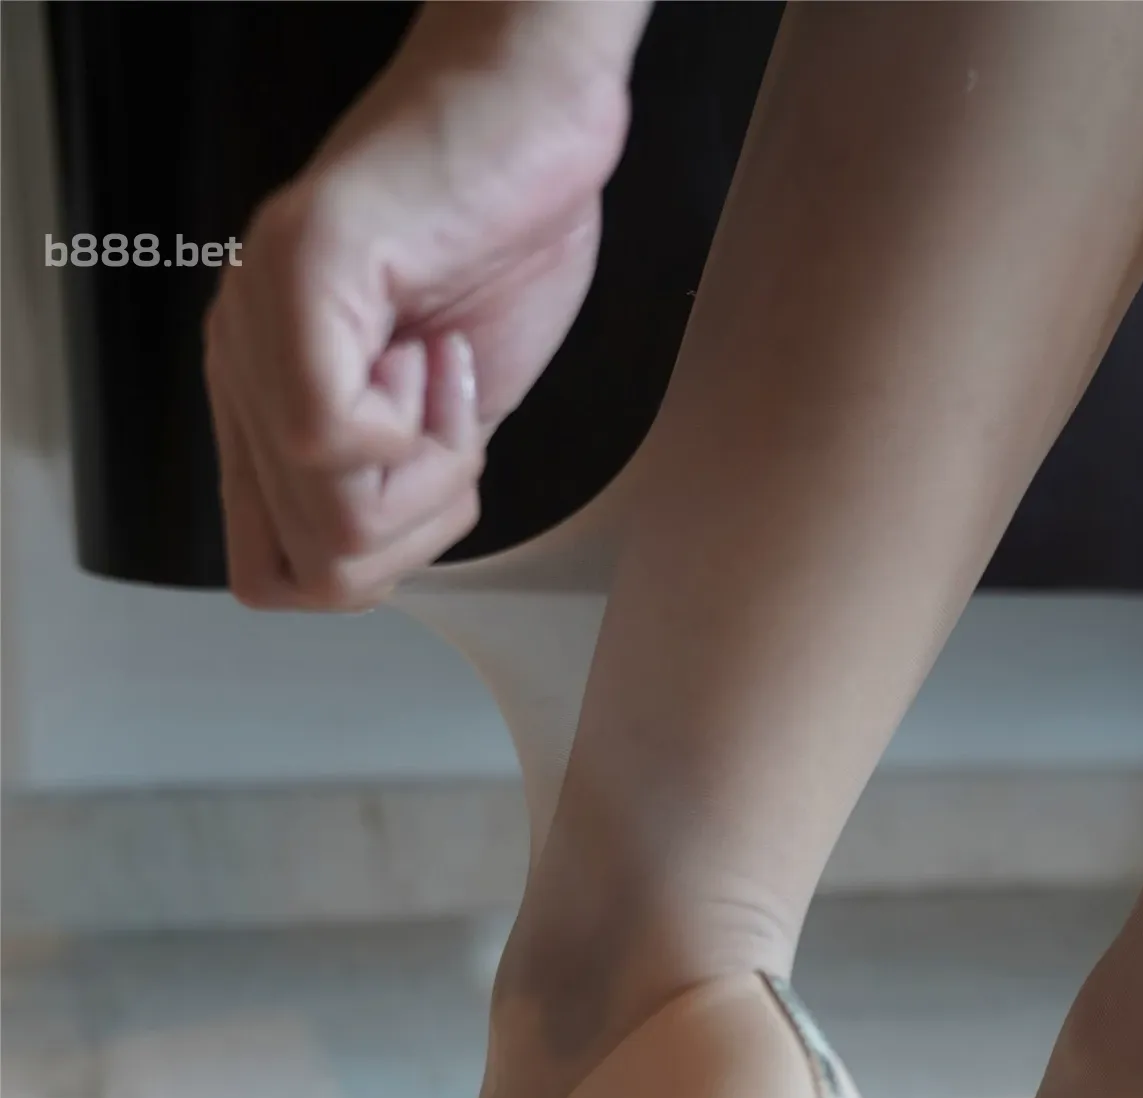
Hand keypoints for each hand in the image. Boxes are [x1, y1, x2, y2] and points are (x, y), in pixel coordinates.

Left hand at [204, 2, 646, 609]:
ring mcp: (260, 325)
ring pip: (329, 523)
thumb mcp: (446, 415)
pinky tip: (443, 352)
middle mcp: (244, 367)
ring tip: (445, 376)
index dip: (377, 564)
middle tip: (449, 424)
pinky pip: (332, 443)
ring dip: (430, 477)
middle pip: (314, 569)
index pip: (274, 575)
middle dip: (416, 528)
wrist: (534, 114)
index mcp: (269, 402)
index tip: (431, 478)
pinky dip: (422, 426)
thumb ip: (390, 488)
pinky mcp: (299, 281)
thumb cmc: (499, 237)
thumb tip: (367, 568)